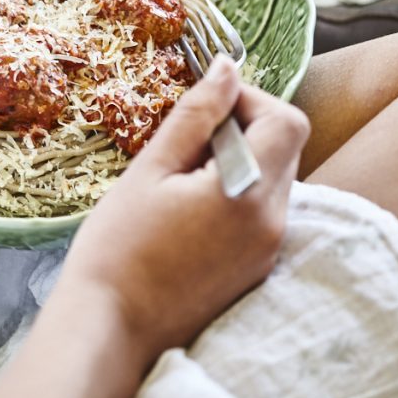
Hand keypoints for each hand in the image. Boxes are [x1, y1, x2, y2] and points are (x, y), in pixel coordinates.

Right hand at [62, 56, 309, 361]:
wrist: (111, 328)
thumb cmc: (117, 246)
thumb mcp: (150, 170)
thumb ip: (195, 116)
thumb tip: (226, 69)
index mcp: (247, 194)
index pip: (285, 121)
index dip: (249, 100)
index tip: (206, 104)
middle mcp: (272, 223)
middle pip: (286, 149)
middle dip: (244, 128)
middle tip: (189, 138)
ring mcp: (267, 250)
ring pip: (275, 180)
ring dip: (240, 160)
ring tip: (184, 174)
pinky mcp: (256, 269)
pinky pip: (263, 212)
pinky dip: (238, 192)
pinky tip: (190, 207)